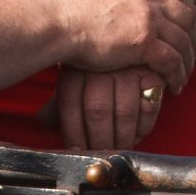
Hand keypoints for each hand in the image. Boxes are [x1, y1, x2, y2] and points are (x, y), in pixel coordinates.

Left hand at [53, 65, 167, 153]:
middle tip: (102, 156)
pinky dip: (144, 127)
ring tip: (120, 149)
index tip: (78, 152)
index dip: (74, 134)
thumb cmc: (96, 66)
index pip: (71, 107)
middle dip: (100, 142)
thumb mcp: (74, 77)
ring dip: (123, 139)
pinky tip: (137, 134)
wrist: (127, 38)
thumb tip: (43, 121)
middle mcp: (101, 68)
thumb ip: (59, 101)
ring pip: (125, 113)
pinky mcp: (152, 74)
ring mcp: (128, 70)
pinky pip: (149, 108)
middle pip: (98, 112)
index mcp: (77, 70)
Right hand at [54, 0, 195, 93]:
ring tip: (183, 76)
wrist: (53, 21)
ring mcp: (146, 16)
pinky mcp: (143, 40)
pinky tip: (174, 86)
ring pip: (183, 39)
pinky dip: (177, 74)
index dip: (189, 10)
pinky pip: (172, 59)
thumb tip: (117, 10)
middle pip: (186, 14)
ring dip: (187, 60)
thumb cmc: (63, 13)